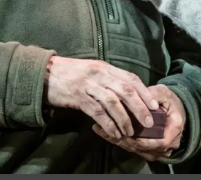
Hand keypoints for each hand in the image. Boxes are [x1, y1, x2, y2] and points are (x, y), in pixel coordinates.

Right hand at [45, 56, 159, 139]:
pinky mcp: (78, 97)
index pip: (130, 78)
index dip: (144, 92)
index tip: (155, 105)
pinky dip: (108, 124)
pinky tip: (114, 133)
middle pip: (125, 90)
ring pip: (113, 102)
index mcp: (105, 67)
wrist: (46, 73)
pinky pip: (97, 112)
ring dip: (124, 119)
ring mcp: (89, 85)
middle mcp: (99, 74)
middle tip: (148, 122)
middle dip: (139, 107)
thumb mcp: (92, 70)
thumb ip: (108, 78)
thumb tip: (128, 94)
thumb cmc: (71, 73)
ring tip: (130, 132)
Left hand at [92, 85, 185, 161]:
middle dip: (122, 139)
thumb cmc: (170, 101)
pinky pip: (132, 147)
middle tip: (104, 128)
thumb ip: (153, 94)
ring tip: (100, 129)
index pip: (156, 142)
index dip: (139, 139)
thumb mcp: (164, 94)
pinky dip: (118, 139)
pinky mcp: (146, 150)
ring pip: (134, 149)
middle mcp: (165, 147)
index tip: (123, 131)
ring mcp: (156, 151)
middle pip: (141, 148)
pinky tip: (103, 131)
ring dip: (117, 140)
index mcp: (173, 133)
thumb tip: (136, 94)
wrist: (175, 111)